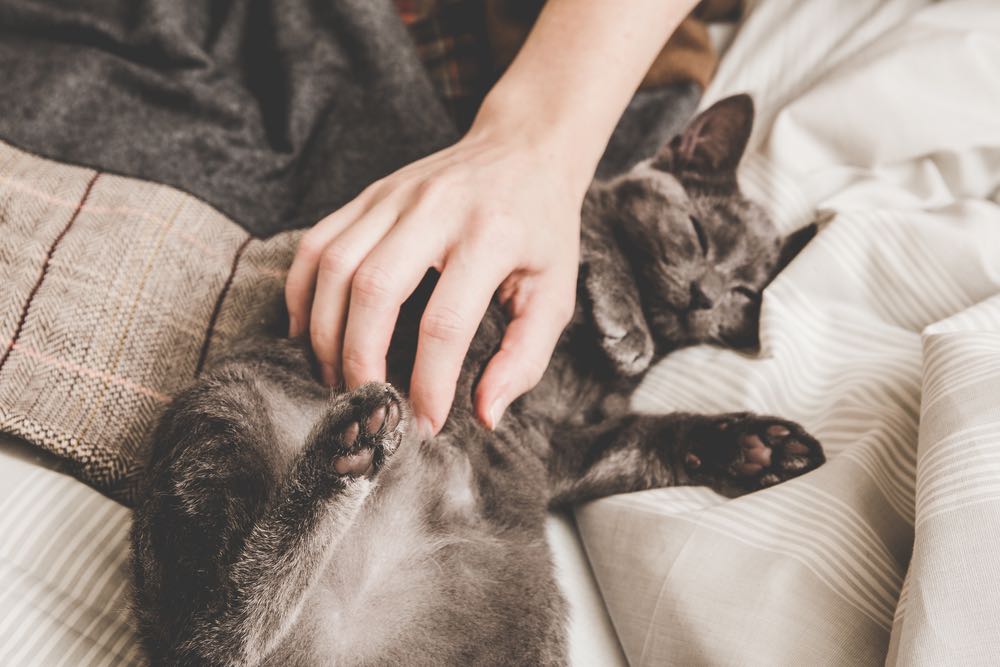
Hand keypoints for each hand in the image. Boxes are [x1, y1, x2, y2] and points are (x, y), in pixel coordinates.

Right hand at [285, 107, 583, 435]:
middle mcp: (436, 208)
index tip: (423, 424)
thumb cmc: (542, 230)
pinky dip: (301, 292)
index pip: (445, 322)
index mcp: (491, 235)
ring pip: (334, 265)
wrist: (525, 149)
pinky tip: (309, 333)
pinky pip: (317, 244)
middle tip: (368, 404)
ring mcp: (394, 196)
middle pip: (374, 289)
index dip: (428, 383)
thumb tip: (485, 414)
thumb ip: (524, 357)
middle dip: (360, 359)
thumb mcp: (554, 293)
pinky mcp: (368, 195)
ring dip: (324, 332)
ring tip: (335, 377)